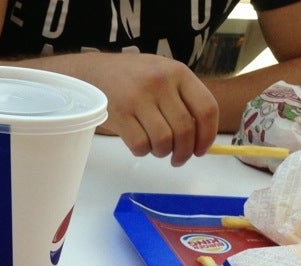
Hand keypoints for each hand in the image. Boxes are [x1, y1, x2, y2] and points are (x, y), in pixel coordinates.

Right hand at [35, 53, 218, 165]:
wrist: (92, 71)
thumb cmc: (130, 77)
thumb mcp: (161, 74)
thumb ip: (181, 97)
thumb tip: (199, 136)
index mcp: (178, 72)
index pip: (206, 108)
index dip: (207, 135)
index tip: (201, 150)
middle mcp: (160, 83)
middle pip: (185, 129)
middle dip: (185, 152)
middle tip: (179, 159)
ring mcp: (138, 98)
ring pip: (163, 140)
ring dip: (163, 153)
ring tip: (158, 150)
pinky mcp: (119, 114)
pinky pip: (140, 144)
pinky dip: (142, 152)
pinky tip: (140, 146)